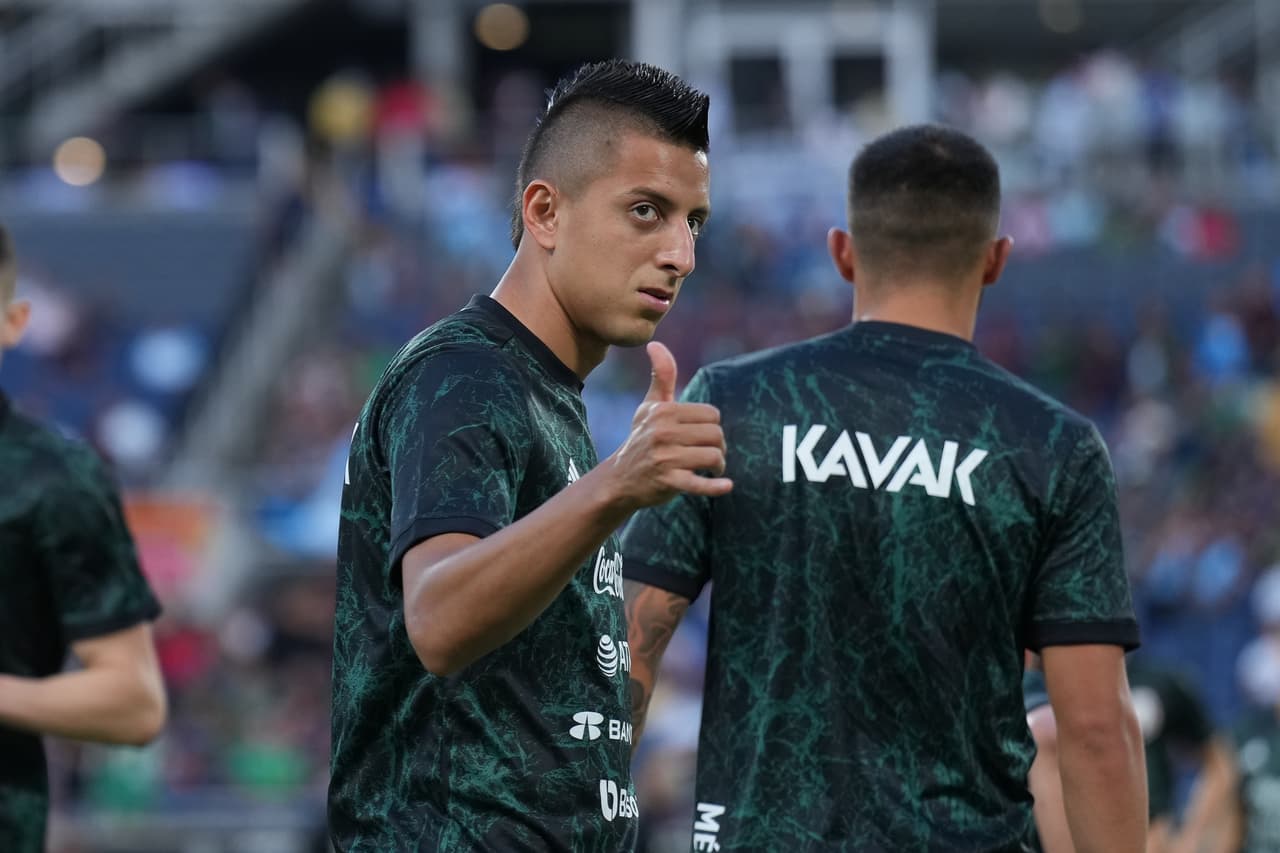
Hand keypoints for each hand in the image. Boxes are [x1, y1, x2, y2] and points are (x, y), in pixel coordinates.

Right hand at [604, 341, 732, 509]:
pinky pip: (699, 484)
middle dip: (718, 446)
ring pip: (713, 456)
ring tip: (710, 469)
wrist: (619, 479)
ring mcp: (665, 458)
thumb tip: (655, 343)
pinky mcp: (668, 482)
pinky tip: (726, 485)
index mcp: (664, 412)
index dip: (712, 426)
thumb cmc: (641, 438)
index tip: (703, 436)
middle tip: (709, 454)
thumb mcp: (649, 407)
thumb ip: (661, 376)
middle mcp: (663, 433)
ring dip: (718, 466)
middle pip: (716, 435)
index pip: (711, 414)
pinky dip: (715, 486)